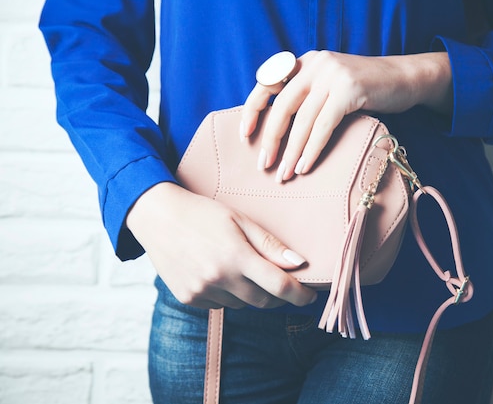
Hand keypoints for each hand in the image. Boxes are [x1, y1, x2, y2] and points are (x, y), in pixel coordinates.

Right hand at [126, 182, 317, 308]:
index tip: (310, 295)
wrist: (156, 217)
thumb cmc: (202, 213)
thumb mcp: (240, 220)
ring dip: (250, 293)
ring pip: (241, 304)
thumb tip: (299, 263)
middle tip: (280, 279)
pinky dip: (227, 294)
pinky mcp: (188, 298)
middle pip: (263, 301)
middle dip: (277, 294)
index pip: (279, 287)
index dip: (300, 295)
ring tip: (239, 267)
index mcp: (236, 257)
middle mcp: (218, 278)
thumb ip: (270, 244)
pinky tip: (219, 273)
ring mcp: (201, 291)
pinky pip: (220, 304)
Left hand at [240, 50, 451, 182]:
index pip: (267, 83)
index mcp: (305, 62)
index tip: (245, 137)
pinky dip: (312, 149)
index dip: (253, 110)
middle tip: (264, 166)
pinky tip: (304, 166)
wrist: (405, 78)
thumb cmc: (365, 89)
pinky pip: (323, 126)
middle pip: (281, 107)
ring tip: (284, 175)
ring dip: (291, 152)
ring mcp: (333, 75)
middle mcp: (315, 64)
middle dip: (270, 140)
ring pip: (302, 120)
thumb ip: (307, 96)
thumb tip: (278, 130)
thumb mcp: (330, 85)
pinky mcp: (350, 90)